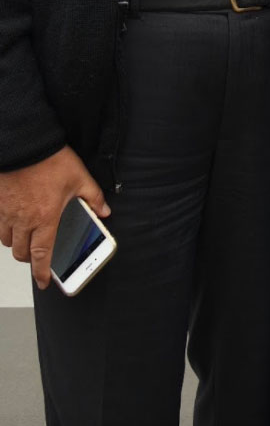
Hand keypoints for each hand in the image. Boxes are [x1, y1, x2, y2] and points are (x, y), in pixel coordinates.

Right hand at [0, 146, 110, 288]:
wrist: (26, 143)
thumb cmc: (50, 160)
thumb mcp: (79, 177)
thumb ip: (93, 197)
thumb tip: (104, 211)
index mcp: (45, 218)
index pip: (41, 255)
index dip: (42, 273)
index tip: (43, 282)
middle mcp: (23, 220)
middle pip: (21, 252)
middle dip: (30, 258)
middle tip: (38, 255)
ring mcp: (6, 212)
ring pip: (7, 240)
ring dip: (16, 243)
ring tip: (27, 236)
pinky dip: (5, 227)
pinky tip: (15, 219)